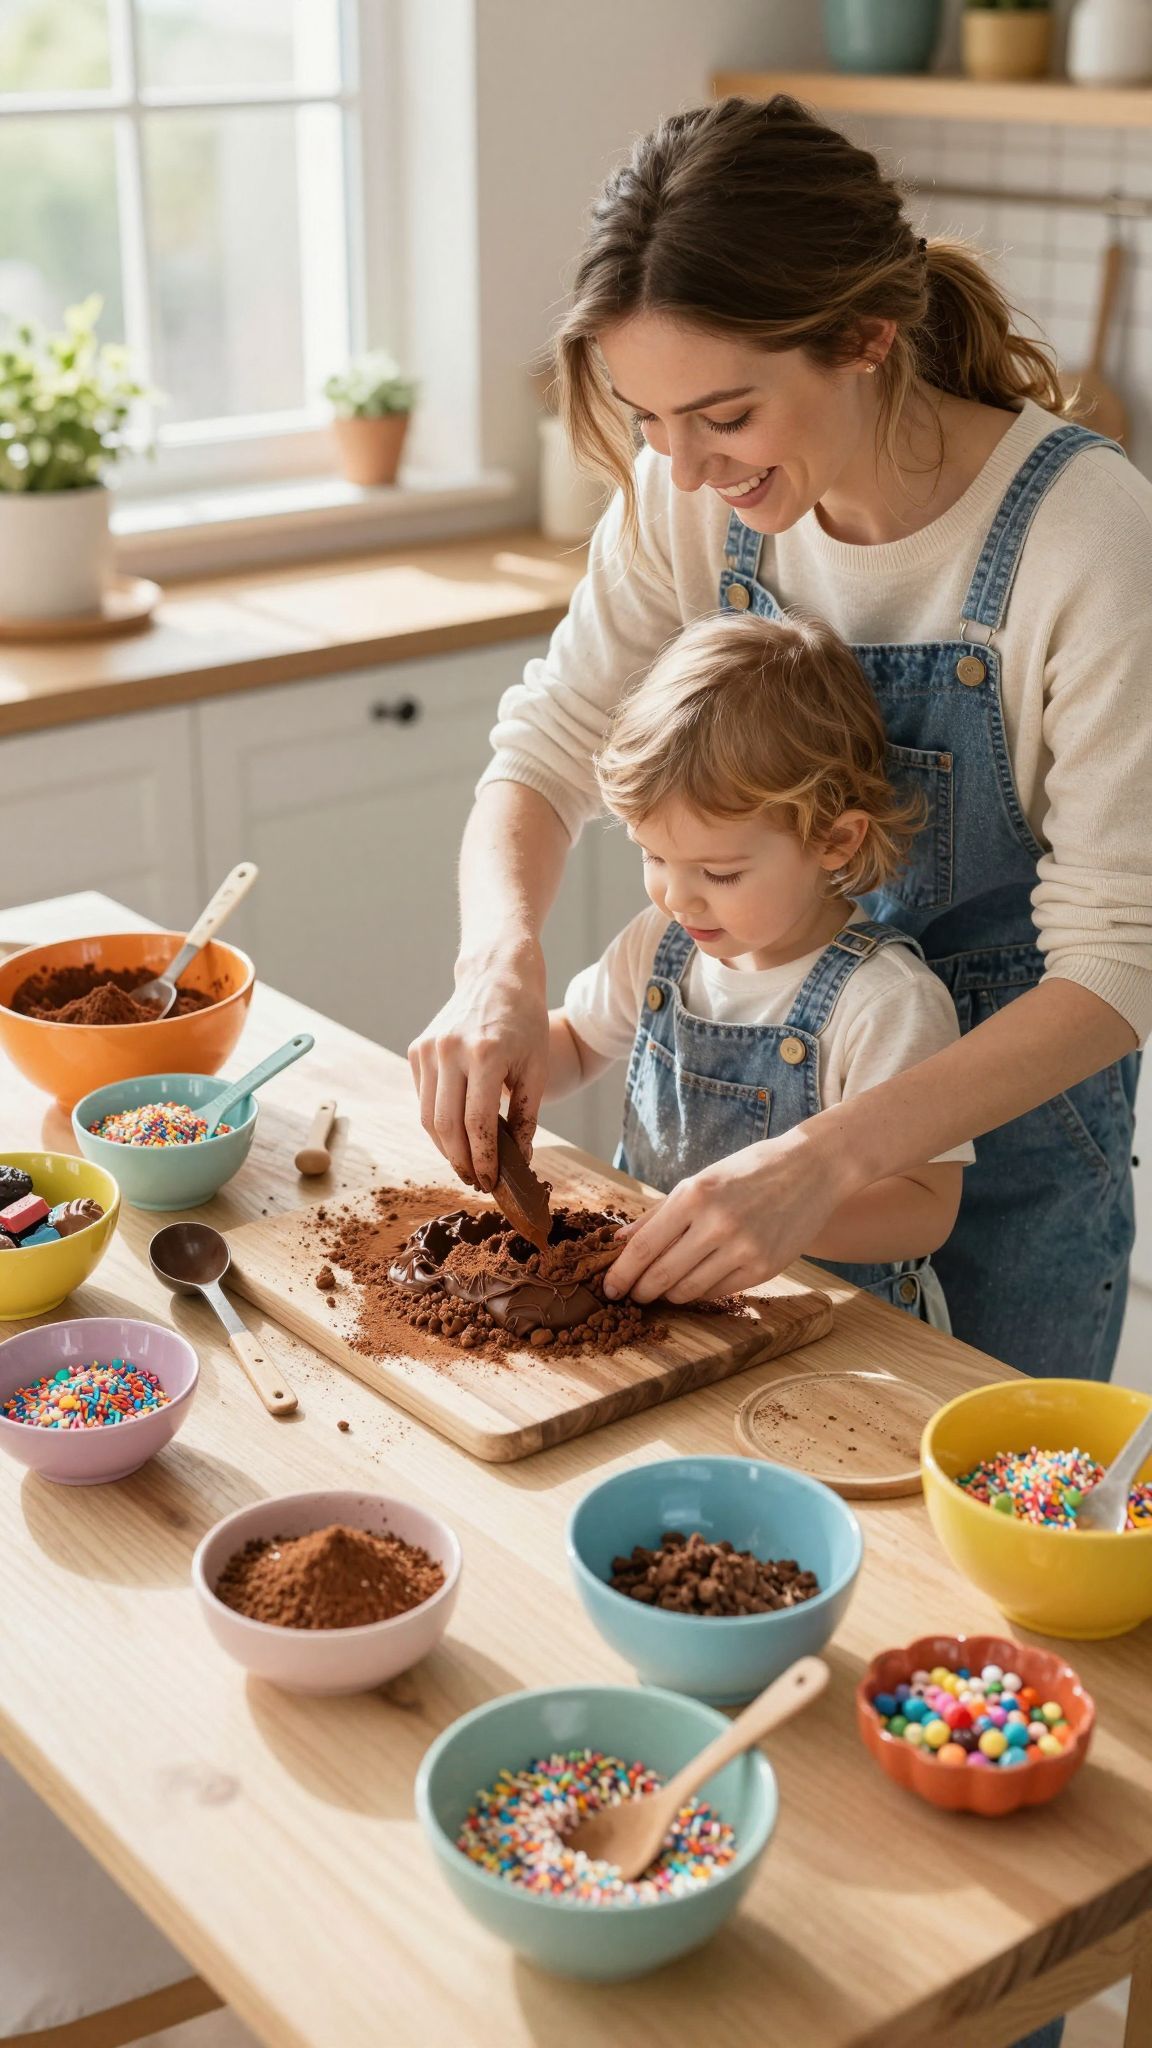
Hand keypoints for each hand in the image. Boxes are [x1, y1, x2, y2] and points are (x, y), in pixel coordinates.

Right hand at [408, 943, 548, 1190]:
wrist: (496, 976)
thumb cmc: (524, 1022)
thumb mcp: (536, 1068)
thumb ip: (525, 1117)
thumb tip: (519, 1161)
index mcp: (484, 1055)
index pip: (477, 1123)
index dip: (483, 1159)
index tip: (490, 1181)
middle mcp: (449, 1051)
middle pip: (446, 1126)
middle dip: (461, 1160)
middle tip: (475, 1180)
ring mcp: (428, 1049)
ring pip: (428, 1116)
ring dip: (445, 1147)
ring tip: (465, 1163)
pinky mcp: (417, 1049)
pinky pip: (423, 1098)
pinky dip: (437, 1122)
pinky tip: (455, 1134)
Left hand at [603, 1127, 848, 1303]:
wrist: (811, 1169)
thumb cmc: (748, 1172)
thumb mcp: (699, 1182)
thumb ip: (658, 1214)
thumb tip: (619, 1243)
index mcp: (694, 1195)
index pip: (643, 1247)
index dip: (620, 1273)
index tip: (608, 1288)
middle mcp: (717, 1223)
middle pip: (661, 1276)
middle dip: (639, 1291)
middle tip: (632, 1295)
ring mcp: (743, 1248)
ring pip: (688, 1291)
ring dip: (669, 1295)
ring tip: (663, 1288)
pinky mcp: (764, 1268)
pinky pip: (718, 1292)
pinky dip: (700, 1292)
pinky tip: (696, 1282)